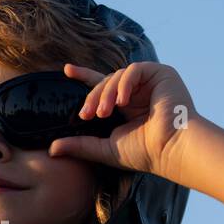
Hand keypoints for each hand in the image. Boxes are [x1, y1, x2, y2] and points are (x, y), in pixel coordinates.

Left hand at [49, 62, 197, 182]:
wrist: (172, 150)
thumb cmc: (145, 153)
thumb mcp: (106, 149)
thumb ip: (80, 146)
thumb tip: (52, 149)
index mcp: (127, 107)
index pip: (102, 87)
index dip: (84, 77)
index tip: (67, 70)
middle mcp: (138, 93)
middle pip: (106, 82)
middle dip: (93, 96)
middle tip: (86, 115)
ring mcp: (150, 83)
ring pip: (117, 76)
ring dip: (106, 93)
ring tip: (103, 113)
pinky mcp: (161, 74)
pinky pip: (134, 70)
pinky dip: (124, 84)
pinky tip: (122, 101)